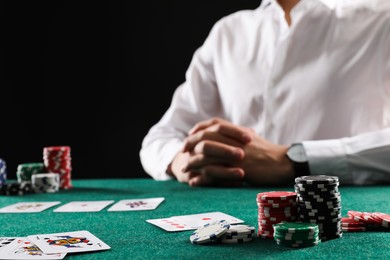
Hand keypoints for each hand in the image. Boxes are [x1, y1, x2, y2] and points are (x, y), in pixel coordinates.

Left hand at [177, 117, 293, 185]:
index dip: (199, 128)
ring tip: (184, 169)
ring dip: (192, 163)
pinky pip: (213, 173)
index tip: (190, 134)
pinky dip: (202, 177)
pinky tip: (194, 182)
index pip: (213, 124)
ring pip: (206, 156)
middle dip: (190, 144)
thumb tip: (228, 133)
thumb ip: (238, 135)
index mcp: (237, 131)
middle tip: (183, 151)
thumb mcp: (252, 138)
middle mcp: (234, 140)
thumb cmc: (269, 152)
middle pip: (205, 138)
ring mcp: (234, 154)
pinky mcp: (236, 169)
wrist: (282, 163)